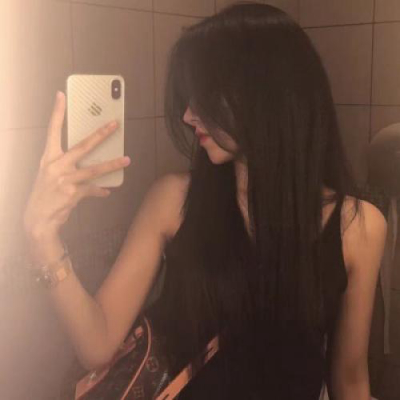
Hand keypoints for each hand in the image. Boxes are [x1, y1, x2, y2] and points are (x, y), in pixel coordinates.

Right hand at [23, 91, 130, 239]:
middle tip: (114, 124)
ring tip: (127, 160)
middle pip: (82, 146)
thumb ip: (68, 167)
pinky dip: (100, 190)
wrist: (38, 219)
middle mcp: (56, 165)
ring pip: (94, 169)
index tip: (61, 96)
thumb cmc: (45, 194)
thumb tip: (88, 165)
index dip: (57, 113)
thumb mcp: (51, 176)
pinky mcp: (73, 193)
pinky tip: (106, 191)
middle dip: (100, 134)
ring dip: (112, 164)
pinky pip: (93, 189)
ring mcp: (65, 179)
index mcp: (48, 158)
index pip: (52, 131)